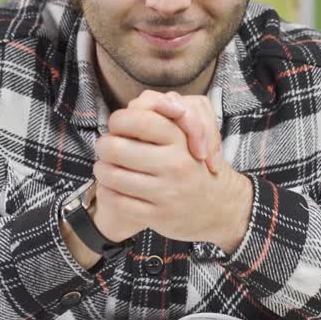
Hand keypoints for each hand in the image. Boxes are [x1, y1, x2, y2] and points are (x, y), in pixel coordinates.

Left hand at [91, 96, 250, 251]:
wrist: (219, 208)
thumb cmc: (194, 165)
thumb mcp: (188, 135)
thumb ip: (164, 113)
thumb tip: (135, 104)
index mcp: (180, 139)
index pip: (137, 119)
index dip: (118, 120)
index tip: (115, 126)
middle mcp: (174, 164)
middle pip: (115, 147)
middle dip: (103, 145)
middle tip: (103, 147)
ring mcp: (166, 192)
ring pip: (113, 176)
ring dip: (101, 170)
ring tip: (103, 168)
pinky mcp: (158, 215)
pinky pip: (118, 201)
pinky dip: (107, 193)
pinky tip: (110, 188)